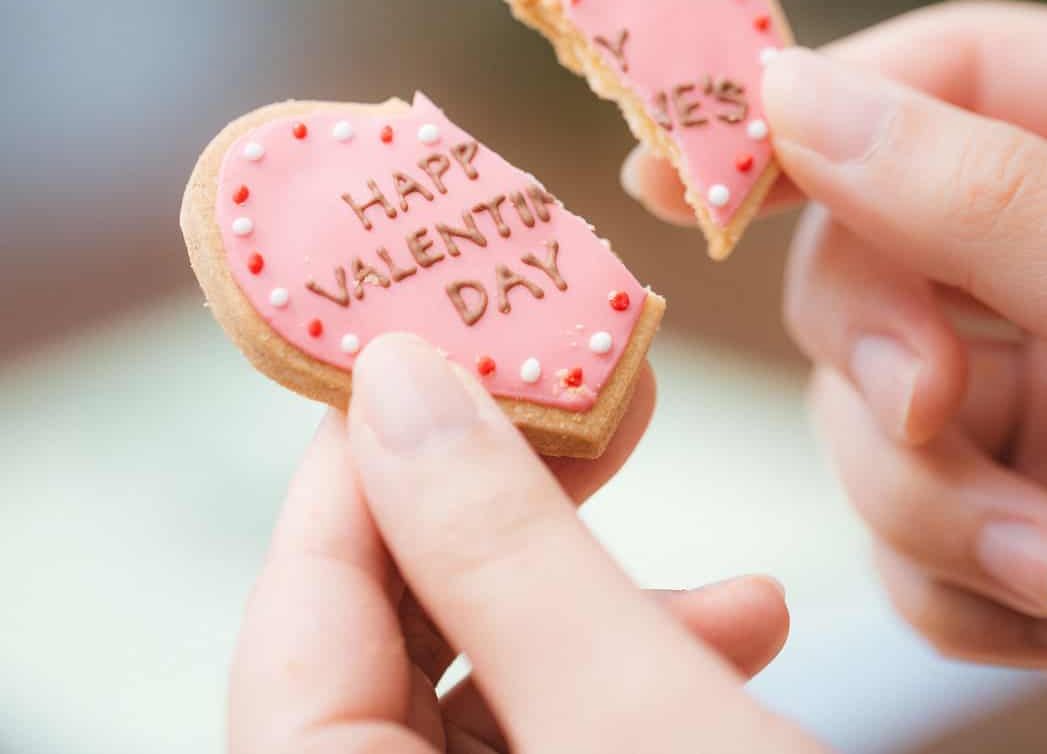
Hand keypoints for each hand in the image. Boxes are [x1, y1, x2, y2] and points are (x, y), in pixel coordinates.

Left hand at [231, 333, 822, 752]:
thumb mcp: (631, 718)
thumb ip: (504, 551)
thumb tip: (397, 379)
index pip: (299, 605)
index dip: (368, 454)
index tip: (444, 334)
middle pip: (390, 638)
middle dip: (515, 523)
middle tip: (600, 410)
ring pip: (485, 692)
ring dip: (606, 612)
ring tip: (732, 582)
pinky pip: (549, 739)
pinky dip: (634, 682)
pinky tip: (747, 639)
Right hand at [627, 0, 1046, 752]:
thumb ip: (997, 203)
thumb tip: (799, 93)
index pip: (956, 74)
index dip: (818, 110)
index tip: (696, 173)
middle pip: (878, 245)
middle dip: (888, 352)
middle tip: (932, 413)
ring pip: (872, 408)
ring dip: (937, 503)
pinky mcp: (1028, 533)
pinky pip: (902, 532)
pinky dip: (960, 588)